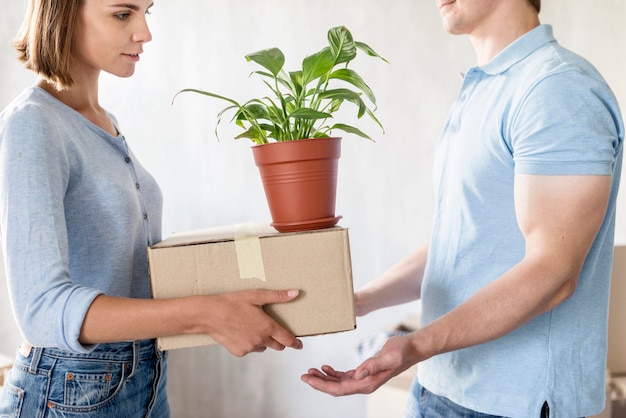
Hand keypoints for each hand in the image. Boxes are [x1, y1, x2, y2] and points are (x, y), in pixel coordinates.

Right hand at [199, 289, 302, 356]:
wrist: (208, 314)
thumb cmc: (231, 302)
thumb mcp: (256, 296)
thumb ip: (278, 296)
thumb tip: (295, 293)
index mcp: (267, 326)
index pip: (287, 339)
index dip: (295, 343)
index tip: (299, 345)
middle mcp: (260, 340)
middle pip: (277, 346)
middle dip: (278, 340)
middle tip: (271, 330)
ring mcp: (249, 347)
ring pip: (262, 347)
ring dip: (262, 340)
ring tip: (251, 327)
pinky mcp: (239, 352)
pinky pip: (249, 349)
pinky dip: (248, 343)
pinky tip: (240, 332)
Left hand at [301, 334, 416, 395]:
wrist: (413, 348)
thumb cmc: (402, 351)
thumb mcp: (388, 356)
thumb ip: (373, 365)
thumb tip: (357, 374)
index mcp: (367, 383)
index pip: (339, 389)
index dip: (321, 385)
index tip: (307, 379)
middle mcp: (364, 384)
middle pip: (336, 388)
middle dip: (318, 383)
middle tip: (303, 375)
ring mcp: (364, 379)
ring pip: (339, 383)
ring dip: (324, 378)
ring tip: (310, 371)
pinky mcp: (365, 373)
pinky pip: (345, 377)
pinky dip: (333, 373)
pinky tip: (325, 367)